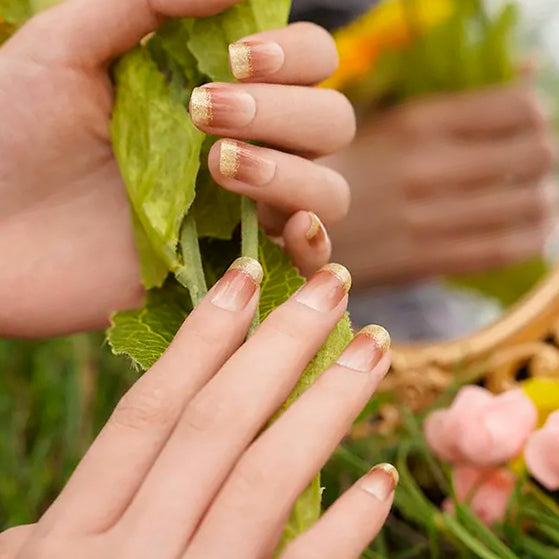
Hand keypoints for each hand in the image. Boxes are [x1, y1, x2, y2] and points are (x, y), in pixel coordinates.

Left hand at [0, 0, 353, 336]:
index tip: (237, 58)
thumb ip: (145, 2)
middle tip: (205, 115)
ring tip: (219, 165)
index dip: (295, 55)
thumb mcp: (65, 47)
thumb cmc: (12, 137)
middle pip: (331, 123)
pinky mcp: (230, 267)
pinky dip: (315, 243)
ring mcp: (242, 212)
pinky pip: (306, 260)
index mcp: (218, 91)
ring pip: (330, 190)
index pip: (308, 63)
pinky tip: (289, 227)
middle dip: (286, 112)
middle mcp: (245, 147)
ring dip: (295, 172)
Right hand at [0, 261, 393, 558]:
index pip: (151, 409)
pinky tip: (383, 482)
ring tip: (375, 350)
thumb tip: (128, 446)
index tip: (245, 276)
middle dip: (280, 344)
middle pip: (218, 424)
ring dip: (327, 406)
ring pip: (267, 481)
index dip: (201, 337)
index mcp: (74, 537)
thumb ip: (85, 511)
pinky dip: (344, 532)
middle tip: (335, 285)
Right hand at [326, 83, 556, 286]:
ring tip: (524, 200)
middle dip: (540, 161)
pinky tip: (517, 233)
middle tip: (524, 169)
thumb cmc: (341, 170)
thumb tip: (533, 67)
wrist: (288, 228)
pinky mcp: (424, 261)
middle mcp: (425, 167)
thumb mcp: (384, 120)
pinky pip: (505, 249)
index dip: (535, 119)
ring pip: (530, 205)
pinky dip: (527, 240)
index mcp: (415, 122)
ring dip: (539, 201)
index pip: (519, 108)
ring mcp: (426, 217)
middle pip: (537, 155)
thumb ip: (455, 104)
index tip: (523, 132)